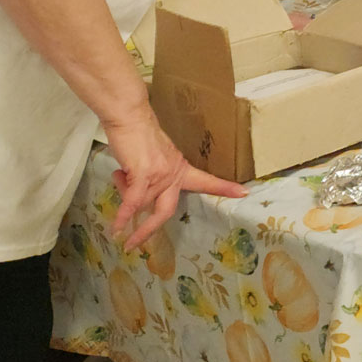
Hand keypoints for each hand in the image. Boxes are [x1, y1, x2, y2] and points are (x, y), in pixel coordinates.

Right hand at [103, 112, 244, 247]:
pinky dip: (123, 216)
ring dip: (123, 192)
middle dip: (148, 229)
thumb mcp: (152, 161)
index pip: (206, 180)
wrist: (130, 118)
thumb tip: (135, 200)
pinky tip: (117, 229)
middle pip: (167, 210)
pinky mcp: (144, 175)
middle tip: (134, 244)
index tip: (244, 192)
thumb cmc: (137, 137)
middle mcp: (174, 173)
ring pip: (141, 202)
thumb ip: (151, 179)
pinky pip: (133, 203)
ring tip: (121, 173)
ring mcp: (161, 175)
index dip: (224, 188)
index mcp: (180, 168)